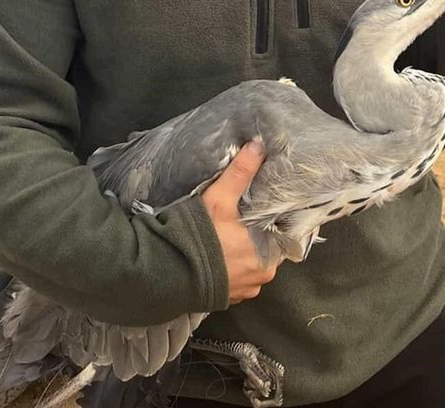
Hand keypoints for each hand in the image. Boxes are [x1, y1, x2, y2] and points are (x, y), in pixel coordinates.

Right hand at [201, 140, 276, 304]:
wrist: (162, 274)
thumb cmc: (198, 238)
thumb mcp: (220, 200)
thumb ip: (241, 173)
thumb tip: (258, 145)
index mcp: (269, 256)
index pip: (282, 235)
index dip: (274, 221)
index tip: (267, 209)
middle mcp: (261, 277)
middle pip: (266, 249)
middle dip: (256, 235)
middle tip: (243, 217)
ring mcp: (243, 290)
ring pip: (250, 264)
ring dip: (242, 252)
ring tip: (228, 234)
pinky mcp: (225, 298)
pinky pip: (234, 278)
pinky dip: (228, 266)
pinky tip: (218, 252)